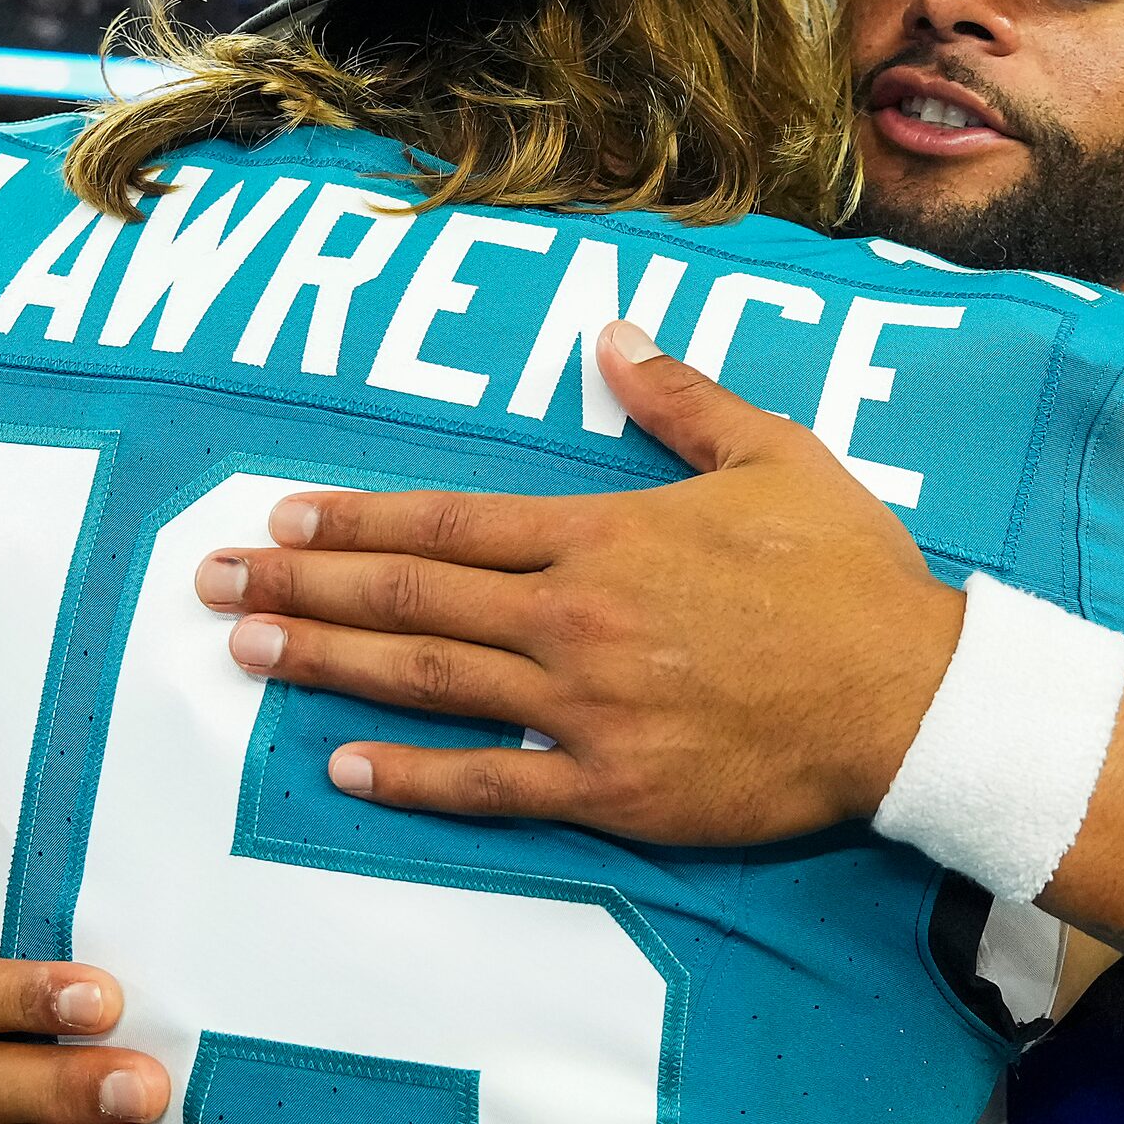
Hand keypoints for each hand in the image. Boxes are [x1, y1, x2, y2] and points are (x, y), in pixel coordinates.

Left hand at [195, 322, 960, 842]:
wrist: (914, 698)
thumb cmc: (850, 573)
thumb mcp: (773, 455)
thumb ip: (678, 398)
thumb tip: (611, 335)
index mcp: (603, 534)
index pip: (445, 525)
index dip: (352, 522)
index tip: (280, 519)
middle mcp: (573, 618)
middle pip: (405, 599)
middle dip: (298, 586)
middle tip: (210, 583)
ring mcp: (584, 708)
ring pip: (425, 681)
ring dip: (323, 663)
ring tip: (243, 649)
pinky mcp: (610, 787)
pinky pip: (489, 784)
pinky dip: (411, 776)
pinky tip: (344, 767)